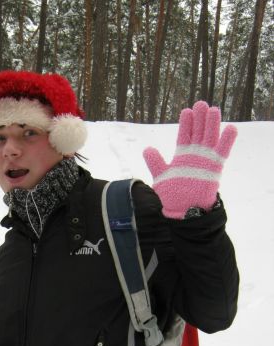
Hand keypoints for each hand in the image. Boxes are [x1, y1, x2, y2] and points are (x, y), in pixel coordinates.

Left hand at [143, 101, 237, 218]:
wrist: (184, 209)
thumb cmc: (172, 195)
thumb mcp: (161, 176)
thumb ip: (155, 162)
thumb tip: (147, 149)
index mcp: (182, 155)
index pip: (185, 134)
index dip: (186, 123)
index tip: (186, 111)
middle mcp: (195, 155)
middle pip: (199, 132)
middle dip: (200, 118)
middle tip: (200, 104)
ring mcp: (206, 159)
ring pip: (211, 137)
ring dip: (212, 124)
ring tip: (213, 110)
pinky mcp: (215, 167)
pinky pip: (223, 152)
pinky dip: (227, 140)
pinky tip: (230, 128)